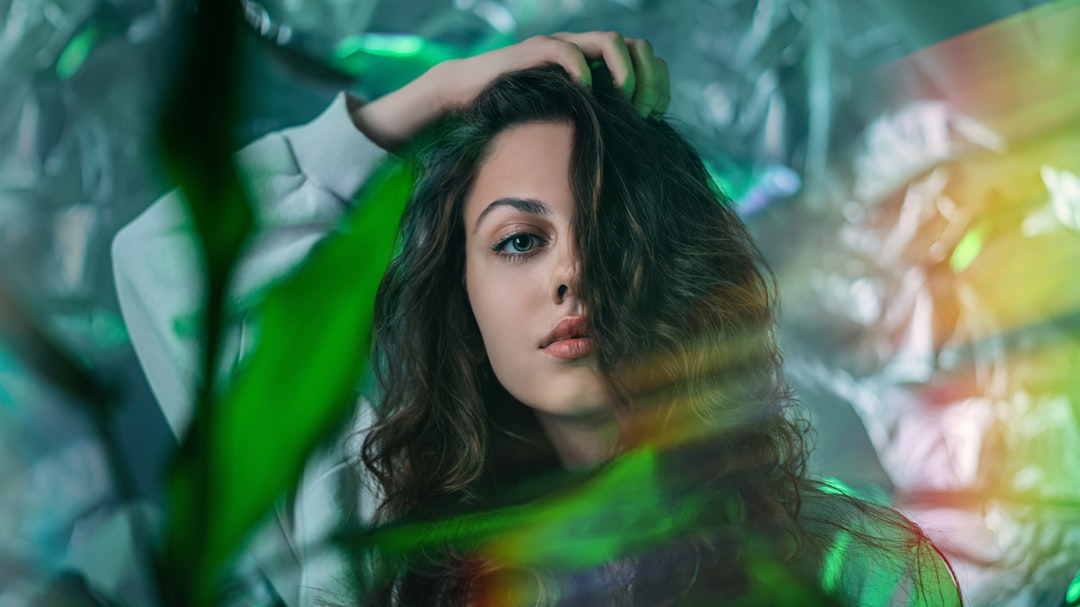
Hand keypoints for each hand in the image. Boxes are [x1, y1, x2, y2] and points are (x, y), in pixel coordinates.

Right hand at [351, 32, 670, 151]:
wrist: (462, 106)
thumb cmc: (513, 124)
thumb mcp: (563, 131)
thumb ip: (591, 134)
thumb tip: (627, 163)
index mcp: (595, 70)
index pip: (645, 62)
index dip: (657, 86)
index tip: (653, 117)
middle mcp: (582, 54)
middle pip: (636, 48)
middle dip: (647, 78)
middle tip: (642, 113)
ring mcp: (559, 50)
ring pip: (609, 41)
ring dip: (624, 72)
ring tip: (622, 102)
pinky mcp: (533, 54)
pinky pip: (566, 51)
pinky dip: (581, 69)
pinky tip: (584, 93)